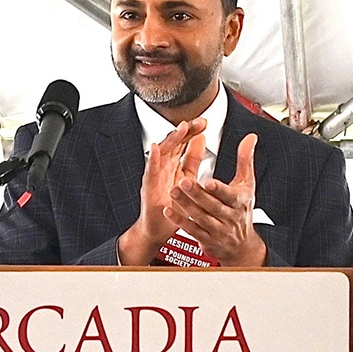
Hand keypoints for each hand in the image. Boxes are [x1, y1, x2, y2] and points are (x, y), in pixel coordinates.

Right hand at [117, 117, 206, 264]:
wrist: (158, 229)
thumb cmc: (170, 206)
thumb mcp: (187, 179)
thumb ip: (192, 159)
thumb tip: (201, 139)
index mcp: (173, 164)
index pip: (183, 143)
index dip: (192, 132)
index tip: (204, 123)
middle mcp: (163, 167)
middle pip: (173, 144)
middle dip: (184, 131)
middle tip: (195, 122)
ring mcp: (154, 176)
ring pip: (162, 153)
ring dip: (170, 140)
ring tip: (181, 129)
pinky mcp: (148, 187)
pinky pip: (150, 171)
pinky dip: (152, 159)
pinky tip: (156, 149)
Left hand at [164, 133, 266, 266]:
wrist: (242, 245)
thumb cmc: (242, 209)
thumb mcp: (247, 184)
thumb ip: (245, 160)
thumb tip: (250, 137)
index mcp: (240, 201)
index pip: (230, 195)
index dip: (219, 189)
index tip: (209, 182)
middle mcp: (229, 217)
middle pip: (212, 206)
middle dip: (198, 195)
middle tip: (183, 182)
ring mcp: (218, 230)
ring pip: (200, 218)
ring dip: (186, 205)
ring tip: (173, 191)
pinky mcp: (206, 239)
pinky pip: (192, 230)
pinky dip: (180, 220)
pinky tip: (168, 210)